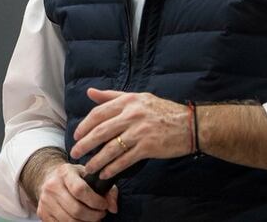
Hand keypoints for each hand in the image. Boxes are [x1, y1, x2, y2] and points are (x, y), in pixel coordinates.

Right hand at [36, 162, 117, 221]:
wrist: (49, 179)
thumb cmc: (73, 177)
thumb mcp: (90, 175)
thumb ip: (107, 189)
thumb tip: (113, 207)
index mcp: (64, 172)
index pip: (80, 190)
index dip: (96, 201)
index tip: (104, 205)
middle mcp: (52, 186)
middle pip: (76, 209)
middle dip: (94, 216)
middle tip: (101, 214)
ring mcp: (45, 201)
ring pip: (69, 221)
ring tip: (92, 218)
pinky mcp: (42, 213)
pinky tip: (81, 221)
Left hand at [69, 88, 191, 179]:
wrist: (190, 124)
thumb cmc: (163, 110)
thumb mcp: (138, 98)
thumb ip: (112, 96)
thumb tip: (90, 92)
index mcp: (128, 101)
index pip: (99, 113)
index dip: (85, 125)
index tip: (77, 135)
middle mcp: (132, 115)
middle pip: (101, 131)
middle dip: (85, 143)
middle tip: (75, 153)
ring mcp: (140, 132)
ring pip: (111, 148)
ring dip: (97, 159)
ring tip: (88, 167)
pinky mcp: (148, 147)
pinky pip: (125, 160)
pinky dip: (113, 168)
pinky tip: (105, 173)